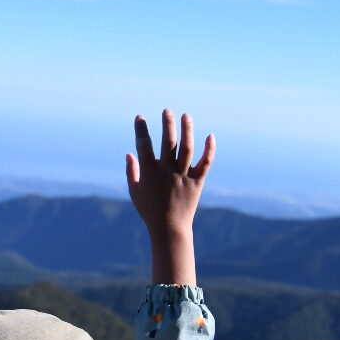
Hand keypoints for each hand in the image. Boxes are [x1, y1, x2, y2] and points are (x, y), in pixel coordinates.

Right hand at [126, 110, 214, 284]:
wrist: (169, 229)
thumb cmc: (149, 210)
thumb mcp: (135, 192)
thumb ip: (131, 171)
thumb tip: (129, 153)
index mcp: (150, 174)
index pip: (144, 146)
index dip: (141, 130)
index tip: (140, 117)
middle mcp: (167, 172)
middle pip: (168, 142)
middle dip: (167, 124)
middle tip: (166, 110)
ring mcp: (183, 176)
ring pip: (187, 149)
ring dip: (187, 130)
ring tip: (186, 115)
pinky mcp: (197, 182)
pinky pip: (205, 163)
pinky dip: (209, 149)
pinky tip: (210, 135)